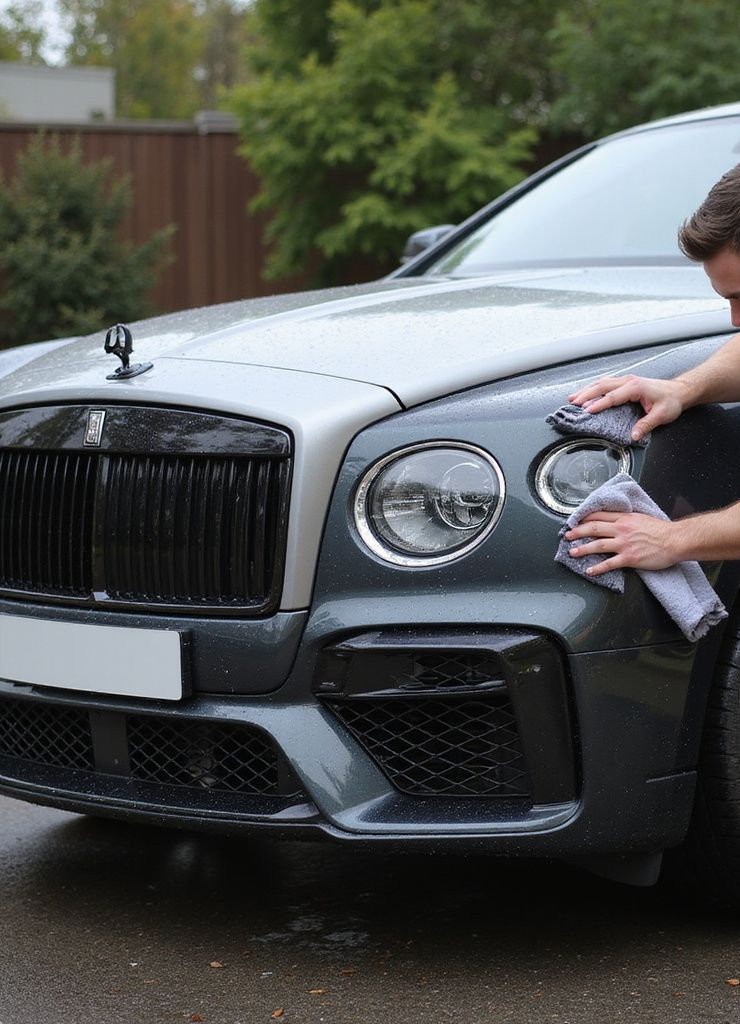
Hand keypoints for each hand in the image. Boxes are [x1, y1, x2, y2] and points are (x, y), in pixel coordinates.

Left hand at [565, 511, 683, 574]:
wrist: (675, 540)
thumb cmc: (661, 530)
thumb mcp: (641, 518)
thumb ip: (626, 520)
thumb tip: (615, 521)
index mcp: (624, 518)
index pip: (599, 516)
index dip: (584, 518)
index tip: (575, 522)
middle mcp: (621, 529)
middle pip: (594, 528)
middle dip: (577, 532)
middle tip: (567, 535)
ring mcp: (624, 544)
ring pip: (598, 545)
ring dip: (583, 549)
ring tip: (572, 552)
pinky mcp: (629, 558)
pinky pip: (609, 563)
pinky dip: (597, 568)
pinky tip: (589, 570)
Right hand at [568, 374, 691, 441]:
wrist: (679, 391)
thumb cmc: (671, 400)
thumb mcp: (661, 415)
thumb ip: (646, 425)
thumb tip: (633, 435)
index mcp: (635, 388)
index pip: (612, 396)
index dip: (599, 404)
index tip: (587, 411)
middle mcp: (629, 381)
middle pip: (602, 386)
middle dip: (585, 394)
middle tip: (572, 403)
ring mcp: (626, 380)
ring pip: (602, 382)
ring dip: (587, 390)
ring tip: (573, 398)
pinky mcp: (625, 382)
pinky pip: (606, 383)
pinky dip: (594, 388)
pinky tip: (587, 393)